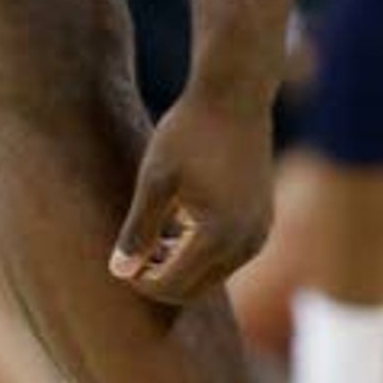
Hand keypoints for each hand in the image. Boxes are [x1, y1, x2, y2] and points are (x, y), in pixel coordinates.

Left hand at [112, 90, 274, 301]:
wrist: (236, 94)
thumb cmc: (189, 131)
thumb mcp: (155, 179)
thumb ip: (137, 230)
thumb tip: (120, 272)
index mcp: (218, 234)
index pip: (172, 286)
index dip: (141, 282)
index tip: (121, 261)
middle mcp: (246, 242)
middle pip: (195, 288)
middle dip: (161, 279)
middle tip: (134, 253)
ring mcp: (259, 233)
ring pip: (213, 275)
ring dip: (181, 267)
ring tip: (152, 238)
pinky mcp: (263, 221)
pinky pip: (229, 256)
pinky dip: (202, 253)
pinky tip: (178, 225)